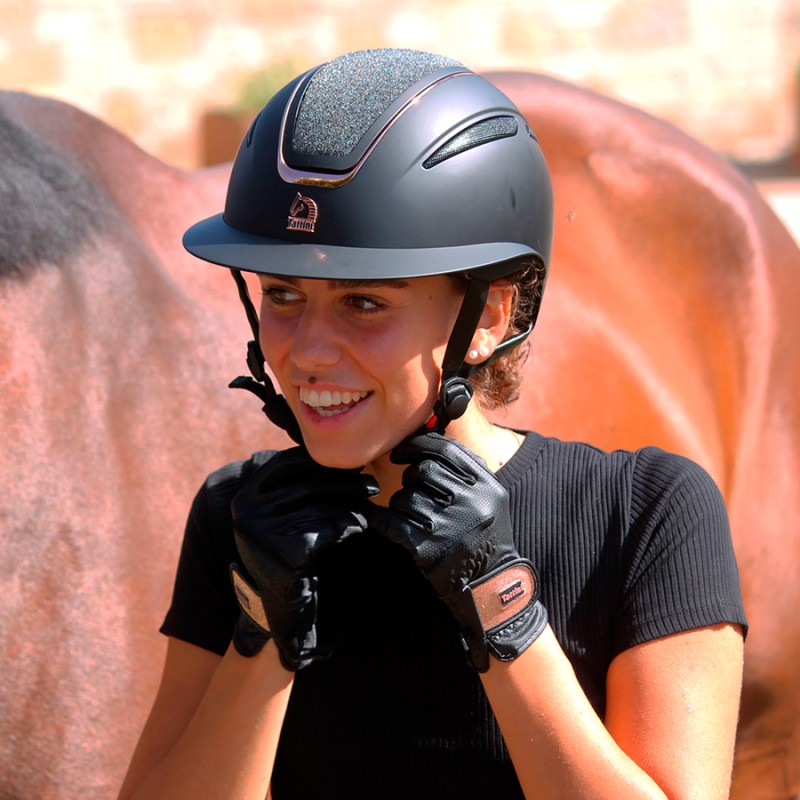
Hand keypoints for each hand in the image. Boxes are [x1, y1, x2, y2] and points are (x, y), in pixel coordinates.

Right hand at [230, 447, 378, 669]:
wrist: (278, 607)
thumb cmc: (286, 553)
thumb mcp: (280, 515)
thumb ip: (295, 486)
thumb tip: (335, 454)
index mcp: (246, 497)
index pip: (286, 464)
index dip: (319, 462)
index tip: (348, 462)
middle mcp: (249, 512)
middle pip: (308, 486)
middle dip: (344, 483)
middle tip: (372, 484)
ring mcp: (266, 533)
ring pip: (322, 507)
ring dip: (352, 504)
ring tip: (371, 507)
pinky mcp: (289, 553)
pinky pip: (330, 530)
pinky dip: (350, 526)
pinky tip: (362, 527)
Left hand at [367, 432, 546, 671]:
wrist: (493, 588)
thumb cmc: (486, 539)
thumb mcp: (490, 499)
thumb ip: (466, 471)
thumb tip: (428, 441)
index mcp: (487, 486)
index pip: (445, 449)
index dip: (417, 445)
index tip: (401, 453)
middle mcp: (471, 503)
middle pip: (422, 471)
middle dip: (410, 479)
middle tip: (412, 492)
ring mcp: (450, 527)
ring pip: (405, 497)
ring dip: (401, 504)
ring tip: (412, 517)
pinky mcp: (428, 549)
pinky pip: (392, 522)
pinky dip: (383, 521)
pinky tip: (385, 523)